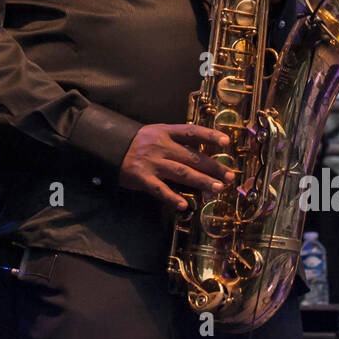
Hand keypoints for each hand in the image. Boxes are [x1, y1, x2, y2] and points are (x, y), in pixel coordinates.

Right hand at [118, 123, 234, 209]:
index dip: (209, 136)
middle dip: (213, 167)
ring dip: (202, 181)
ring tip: (218, 188)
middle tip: (230, 176)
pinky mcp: (142, 178)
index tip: (226, 142)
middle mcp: (161, 147)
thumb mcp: (156, 133)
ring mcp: (152, 163)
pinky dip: (172, 198)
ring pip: (182, 173)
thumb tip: (202, 150)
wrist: (108, 146)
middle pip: (192, 157)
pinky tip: (184, 206)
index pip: (192, 132)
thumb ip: (176, 141)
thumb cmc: (138, 141)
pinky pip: (160, 190)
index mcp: (166, 132)